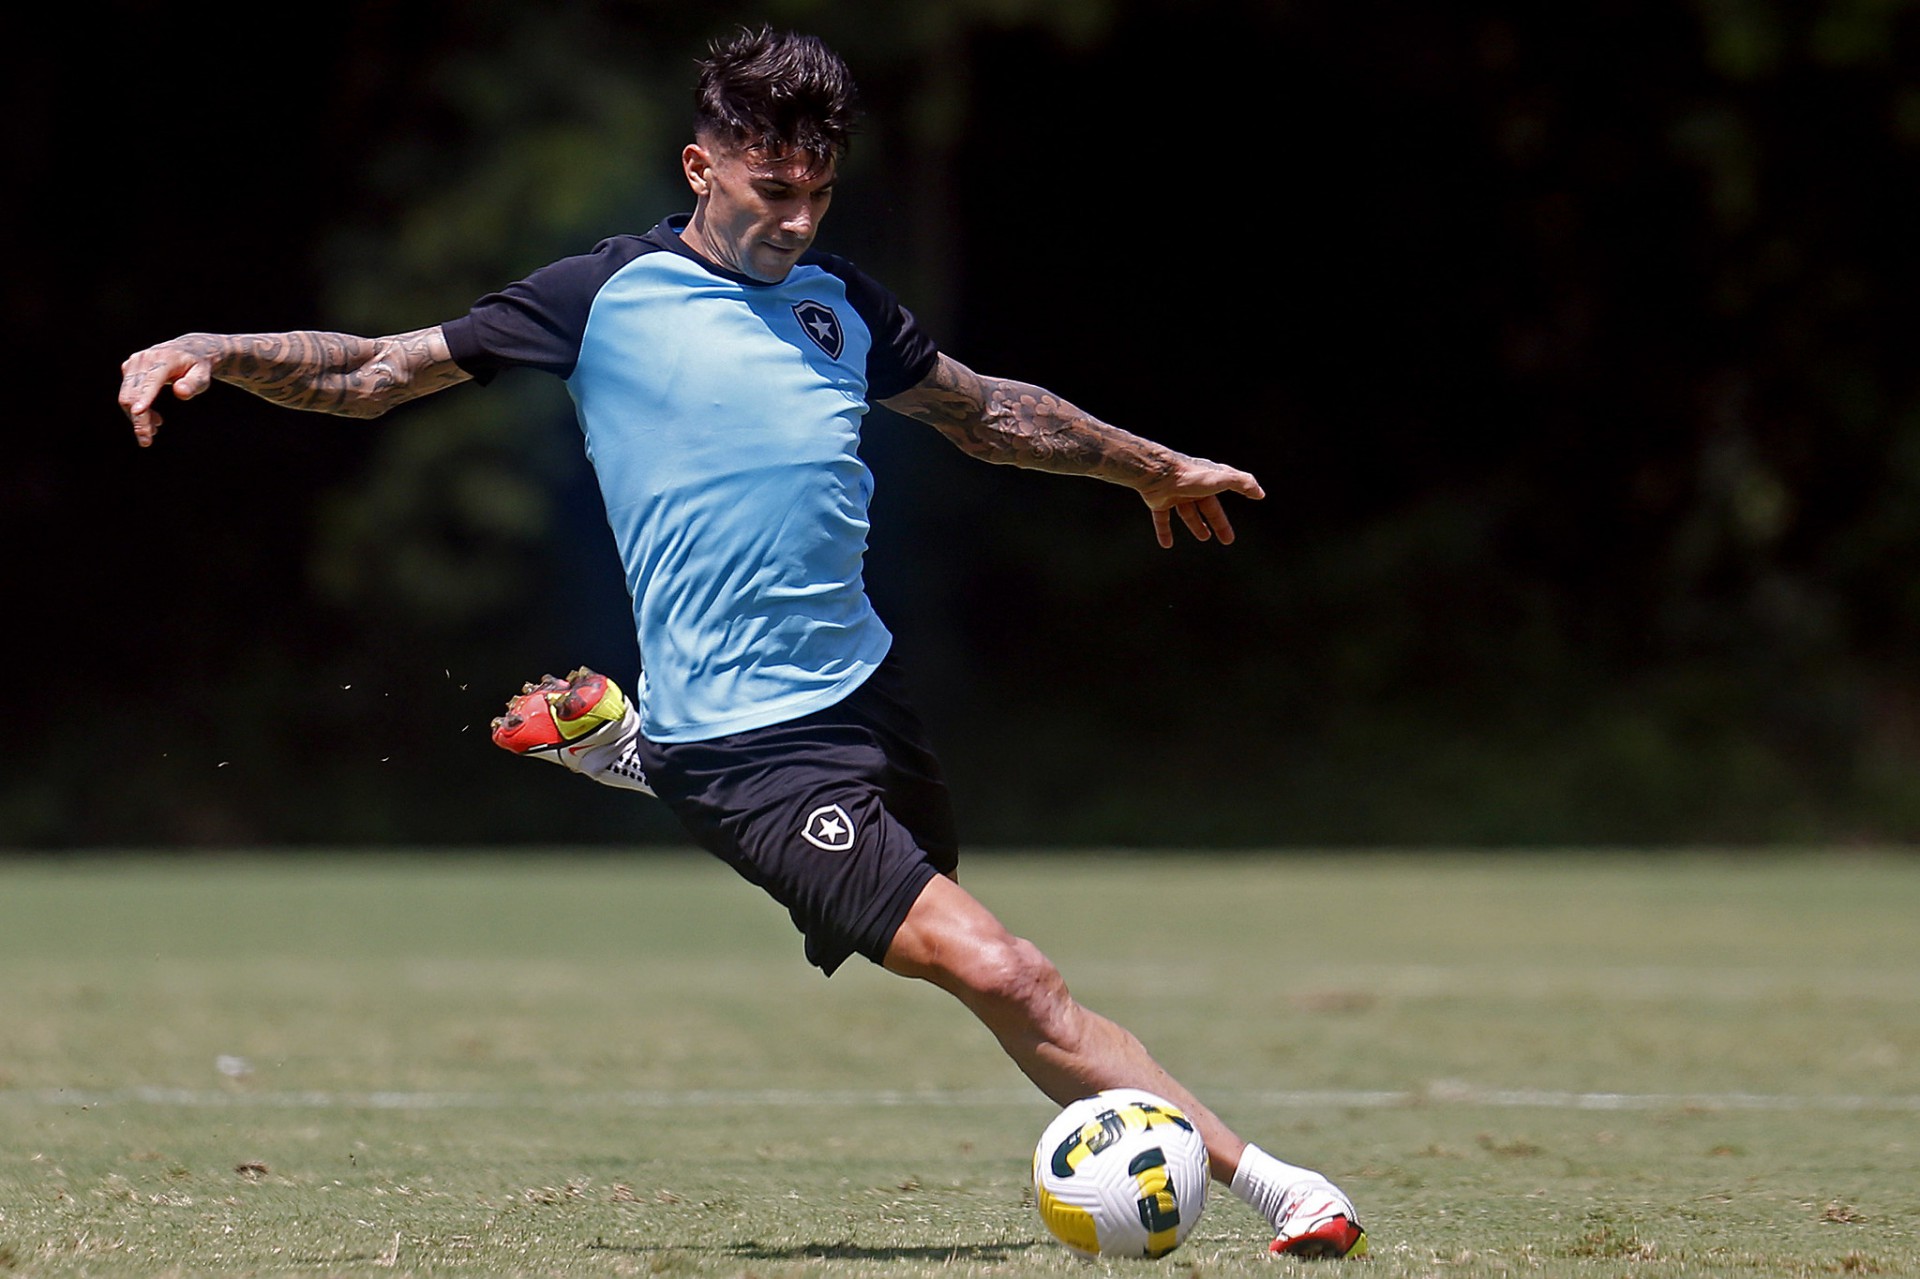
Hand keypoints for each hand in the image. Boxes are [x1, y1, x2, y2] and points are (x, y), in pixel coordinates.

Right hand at [119, 336, 218, 446]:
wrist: (190, 349)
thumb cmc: (199, 366)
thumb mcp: (204, 375)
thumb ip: (194, 384)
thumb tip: (181, 392)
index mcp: (163, 360)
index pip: (149, 383)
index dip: (143, 399)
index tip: (139, 414)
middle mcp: (144, 359)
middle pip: (133, 394)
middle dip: (138, 419)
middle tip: (147, 441)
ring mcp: (134, 363)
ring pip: (127, 396)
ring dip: (137, 417)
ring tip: (156, 429)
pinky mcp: (129, 368)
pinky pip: (127, 393)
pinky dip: (137, 409)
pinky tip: (153, 417)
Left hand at [1139, 457, 1264, 547]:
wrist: (1157, 473)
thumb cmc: (1190, 475)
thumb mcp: (1222, 479)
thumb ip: (1242, 483)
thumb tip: (1260, 493)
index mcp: (1208, 480)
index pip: (1228, 488)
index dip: (1241, 494)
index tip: (1254, 498)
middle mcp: (1193, 486)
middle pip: (1208, 508)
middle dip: (1218, 523)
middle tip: (1227, 540)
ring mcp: (1175, 493)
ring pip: (1187, 512)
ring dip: (1195, 525)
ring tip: (1204, 538)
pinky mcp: (1158, 501)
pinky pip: (1162, 519)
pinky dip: (1164, 531)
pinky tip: (1167, 544)